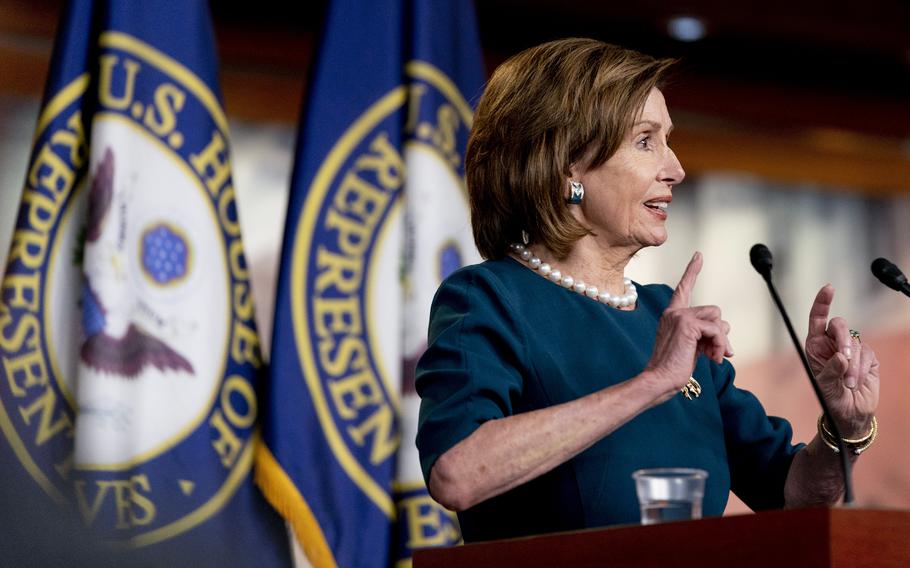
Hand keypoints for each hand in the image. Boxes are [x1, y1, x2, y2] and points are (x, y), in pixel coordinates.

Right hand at [644, 252, 733, 400]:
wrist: (660, 379)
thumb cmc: (674, 368)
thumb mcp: (693, 347)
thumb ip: (706, 335)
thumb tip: (727, 333)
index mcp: (672, 316)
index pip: (684, 288)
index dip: (692, 271)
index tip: (699, 255)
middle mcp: (674, 312)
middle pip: (714, 311)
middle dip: (720, 333)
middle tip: (718, 354)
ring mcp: (680, 316)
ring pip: (718, 319)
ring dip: (721, 340)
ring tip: (714, 357)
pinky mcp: (687, 324)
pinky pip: (717, 330)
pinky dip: (720, 345)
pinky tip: (713, 359)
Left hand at [805, 285, 879, 436]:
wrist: (849, 413)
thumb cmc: (830, 398)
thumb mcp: (825, 386)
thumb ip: (831, 370)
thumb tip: (841, 357)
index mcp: (816, 345)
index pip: (818, 318)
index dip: (822, 302)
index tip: (829, 288)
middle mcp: (832, 343)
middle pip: (840, 326)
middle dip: (843, 341)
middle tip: (843, 359)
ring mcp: (851, 349)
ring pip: (856, 343)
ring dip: (852, 365)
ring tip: (847, 383)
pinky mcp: (867, 358)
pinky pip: (867, 355)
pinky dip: (861, 369)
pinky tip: (856, 382)